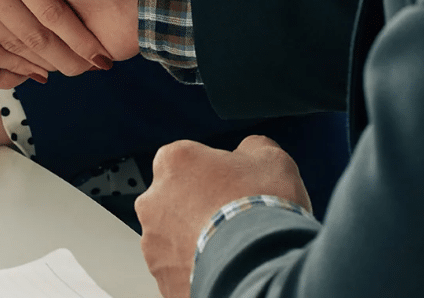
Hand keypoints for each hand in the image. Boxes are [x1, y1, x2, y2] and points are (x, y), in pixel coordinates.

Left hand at [134, 137, 310, 297]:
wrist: (260, 266)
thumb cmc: (260, 212)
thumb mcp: (269, 157)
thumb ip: (251, 148)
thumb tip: (252, 150)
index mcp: (173, 162)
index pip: (187, 159)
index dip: (212, 171)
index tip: (230, 182)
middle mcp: (153, 200)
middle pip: (175, 197)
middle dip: (199, 205)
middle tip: (231, 214)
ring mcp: (155, 242)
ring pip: (173, 235)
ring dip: (195, 237)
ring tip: (230, 244)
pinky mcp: (162, 276)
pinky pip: (178, 266)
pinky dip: (196, 266)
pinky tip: (224, 264)